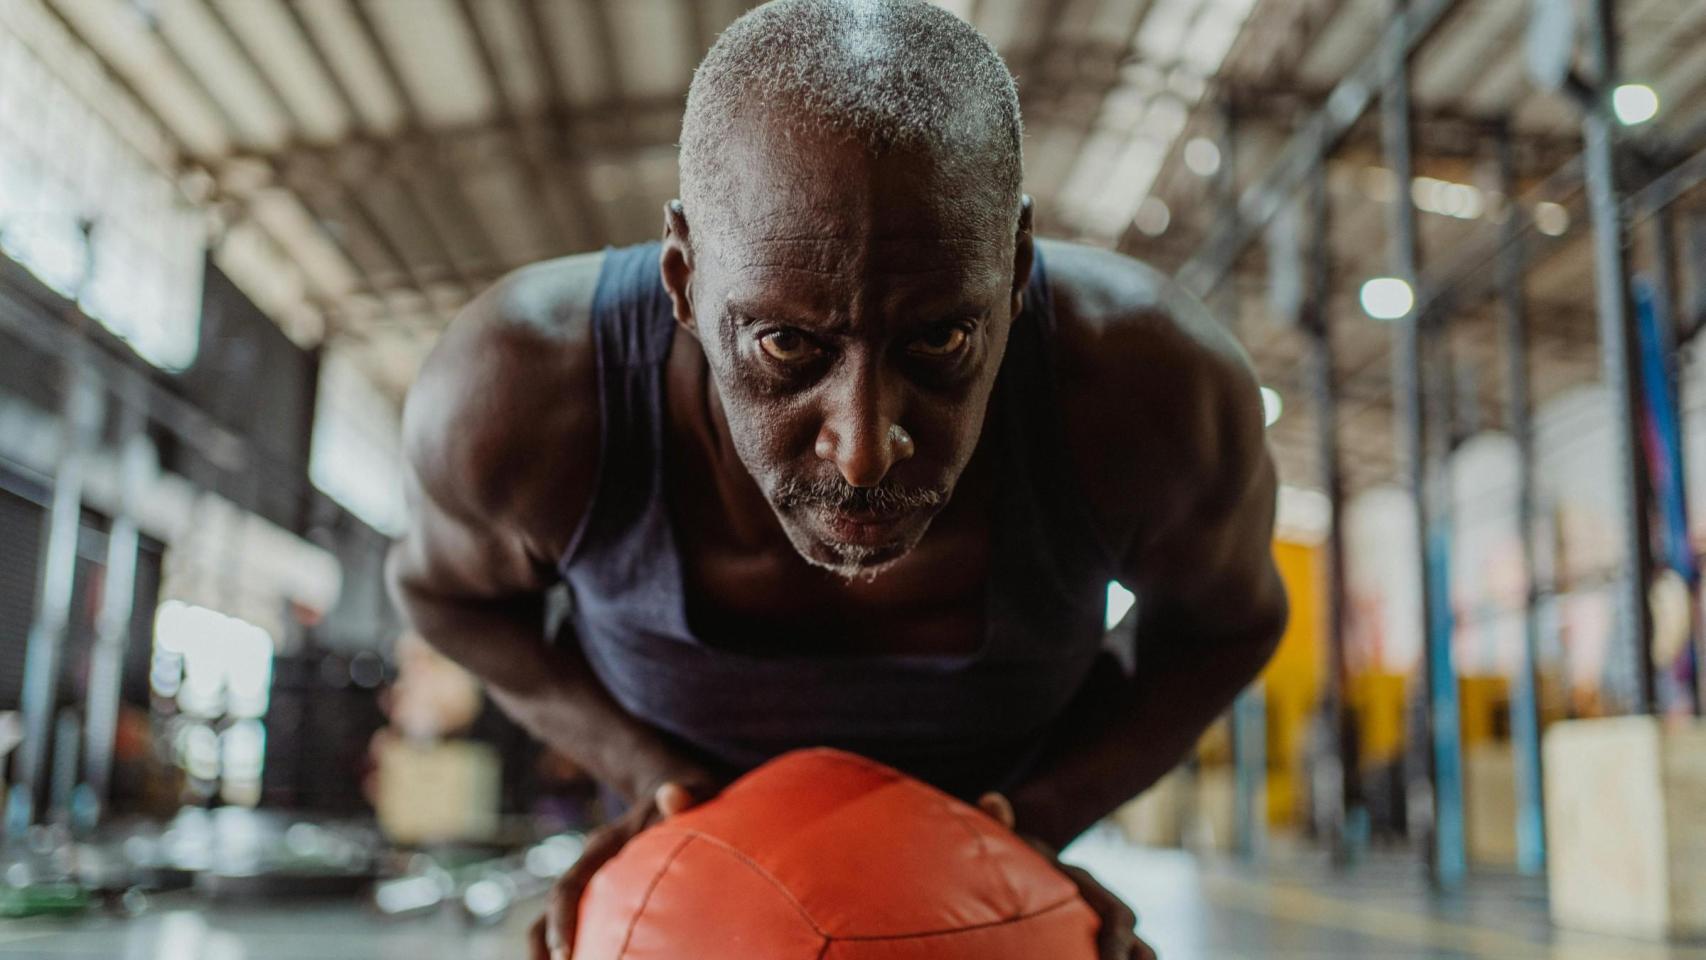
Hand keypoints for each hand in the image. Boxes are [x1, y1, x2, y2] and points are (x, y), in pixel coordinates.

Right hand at [529, 778, 714, 959]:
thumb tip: (671, 794)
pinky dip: (582, 947)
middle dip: (546, 946)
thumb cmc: (685, 796)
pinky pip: (584, 925)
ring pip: (554, 921)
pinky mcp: (605, 895)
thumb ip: (684, 794)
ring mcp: (595, 882)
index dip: (561, 919)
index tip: (564, 953)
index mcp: (602, 847)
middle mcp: (590, 867)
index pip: (570, 886)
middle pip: (551, 911)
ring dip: (550, 949)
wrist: (670, 789)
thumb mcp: (691, 791)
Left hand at [977, 793, 1157, 959]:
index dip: (1117, 940)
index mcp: (1090, 890)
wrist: (1036, 867)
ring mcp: (1110, 939)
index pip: (1118, 917)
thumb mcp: (1013, 845)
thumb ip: (1003, 824)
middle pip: (1141, 951)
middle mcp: (1109, 915)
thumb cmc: (1019, 861)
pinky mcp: (1103, 954)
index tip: (1108, 958)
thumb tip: (992, 798)